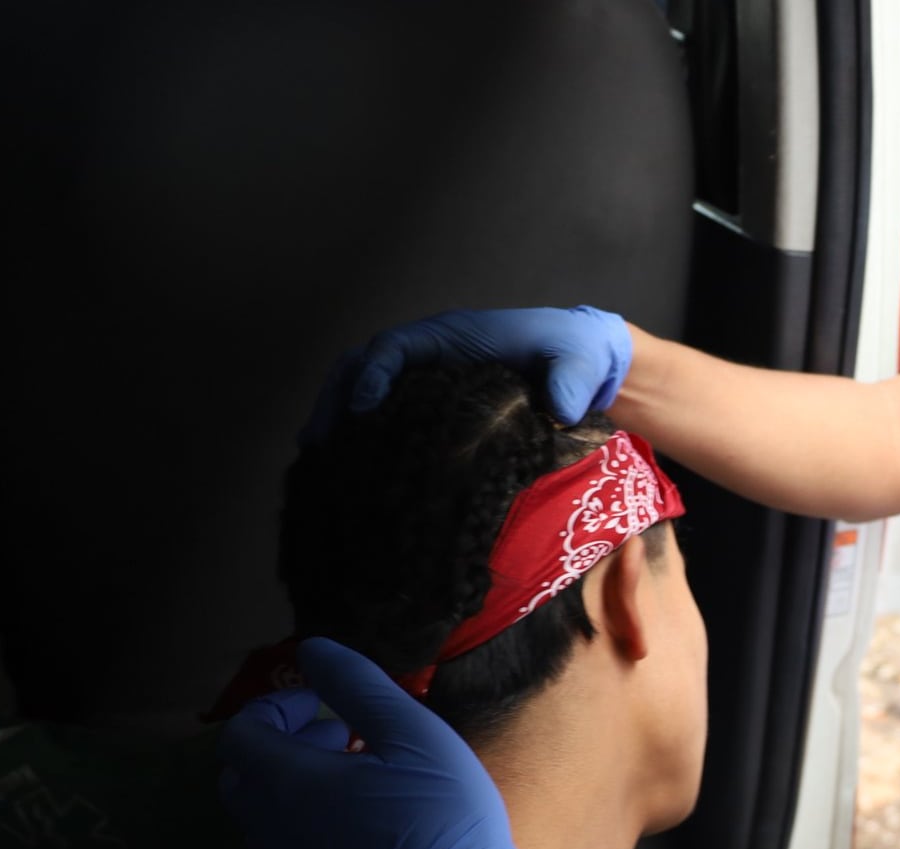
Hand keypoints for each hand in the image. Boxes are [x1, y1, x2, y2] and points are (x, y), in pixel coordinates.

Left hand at [217, 637, 554, 848]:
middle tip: (338, 733)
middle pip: (240, 773)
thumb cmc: (438, 816)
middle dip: (278, 742)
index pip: (241, 733)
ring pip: (262, 812)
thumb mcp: (410, 733)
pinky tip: (367, 815)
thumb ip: (356, 685)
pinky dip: (306, 816)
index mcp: (287, 782)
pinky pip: (286, 842)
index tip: (324, 701)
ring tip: (359, 772)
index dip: (275, 706)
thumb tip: (312, 649)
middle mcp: (271, 826)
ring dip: (294, 780)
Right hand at [305, 306, 632, 440]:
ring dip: (338, 415)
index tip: (363, 407)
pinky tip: (348, 462)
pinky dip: (361, 430)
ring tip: (318, 455)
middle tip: (318, 441)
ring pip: (364, 387)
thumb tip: (559, 410)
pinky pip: (386, 411)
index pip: (396, 346)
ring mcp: (428, 377)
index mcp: (454, 336)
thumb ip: (569, 383)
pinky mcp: (432, 403)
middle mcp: (431, 353)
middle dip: (337, 399)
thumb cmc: (574, 356)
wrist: (581, 363)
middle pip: (363, 365)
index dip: (374, 373)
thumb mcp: (576, 365)